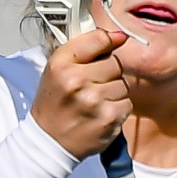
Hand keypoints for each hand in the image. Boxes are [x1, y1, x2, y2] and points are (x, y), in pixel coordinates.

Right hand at [29, 28, 131, 158]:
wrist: (50, 141)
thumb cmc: (55, 103)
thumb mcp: (57, 69)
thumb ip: (85, 48)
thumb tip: (120, 36)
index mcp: (61, 64)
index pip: (98, 39)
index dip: (108, 42)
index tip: (112, 44)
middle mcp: (76, 80)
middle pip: (114, 63)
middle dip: (107, 74)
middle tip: (90, 87)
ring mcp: (94, 100)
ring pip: (122, 84)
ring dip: (113, 93)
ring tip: (94, 103)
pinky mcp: (109, 117)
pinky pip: (127, 103)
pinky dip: (117, 109)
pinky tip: (100, 114)